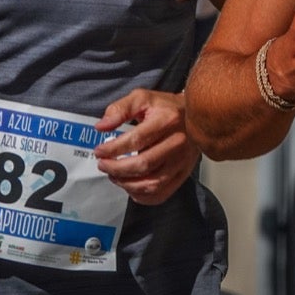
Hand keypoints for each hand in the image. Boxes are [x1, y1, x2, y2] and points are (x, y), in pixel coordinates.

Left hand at [94, 89, 199, 204]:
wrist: (195, 115)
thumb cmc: (165, 107)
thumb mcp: (142, 98)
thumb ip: (120, 109)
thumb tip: (101, 127)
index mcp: (167, 120)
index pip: (136, 140)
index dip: (113, 149)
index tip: (99, 151)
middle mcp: (178, 142)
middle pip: (143, 165)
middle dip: (116, 168)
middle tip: (103, 165)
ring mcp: (182, 161)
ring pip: (151, 183)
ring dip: (127, 184)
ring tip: (114, 176)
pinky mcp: (184, 174)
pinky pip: (161, 193)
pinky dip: (142, 196)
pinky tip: (130, 187)